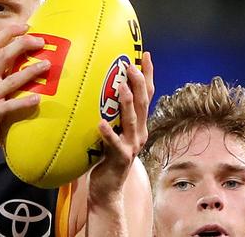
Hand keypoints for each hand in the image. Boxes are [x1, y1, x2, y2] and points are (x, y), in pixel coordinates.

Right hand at [0, 24, 50, 162]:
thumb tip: (20, 75)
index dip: (8, 33)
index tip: (26, 26)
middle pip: (1, 55)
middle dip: (21, 44)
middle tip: (40, 41)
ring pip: (9, 80)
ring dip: (30, 71)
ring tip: (47, 66)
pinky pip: (9, 106)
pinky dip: (24, 102)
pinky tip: (37, 100)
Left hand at [88, 51, 153, 202]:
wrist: (108, 189)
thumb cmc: (105, 157)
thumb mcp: (110, 132)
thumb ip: (109, 114)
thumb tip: (97, 89)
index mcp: (138, 125)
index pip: (146, 95)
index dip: (147, 75)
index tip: (144, 54)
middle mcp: (139, 133)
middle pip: (142, 103)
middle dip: (138, 82)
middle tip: (130, 65)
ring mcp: (131, 146)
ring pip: (132, 120)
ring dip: (126, 102)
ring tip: (121, 86)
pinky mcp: (120, 158)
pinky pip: (113, 144)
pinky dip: (108, 133)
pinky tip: (100, 123)